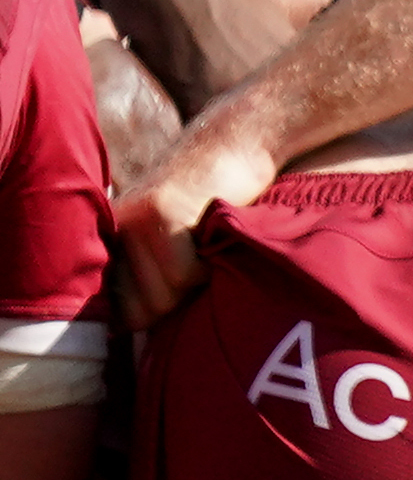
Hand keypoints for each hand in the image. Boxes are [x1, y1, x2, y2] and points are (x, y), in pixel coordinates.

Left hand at [110, 117, 276, 318]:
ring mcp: (132, 225)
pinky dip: (212, 265)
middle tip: (203, 261)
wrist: (235, 142)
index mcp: (110, 244)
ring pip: (166, 296)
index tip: (186, 293)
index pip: (124, 318)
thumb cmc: (217, 201)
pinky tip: (217, 235)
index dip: (161, 315)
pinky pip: (187, 274)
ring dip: (200, 283)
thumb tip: (148, 336)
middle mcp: (112, 235)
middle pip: (146, 312)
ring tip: (209, 245)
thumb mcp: (178, 242)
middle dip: (182, 301)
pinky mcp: (160, 213)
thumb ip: (157, 281)